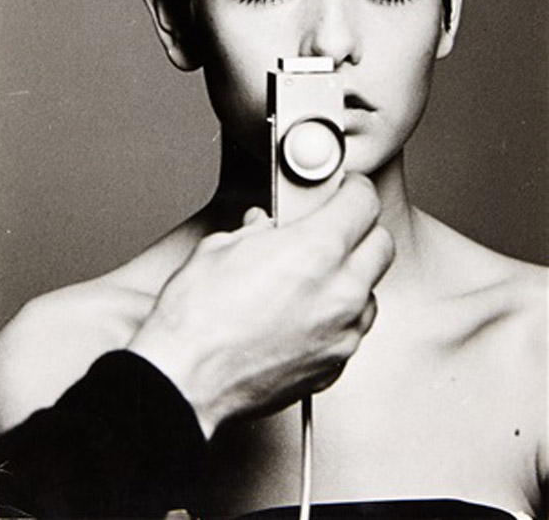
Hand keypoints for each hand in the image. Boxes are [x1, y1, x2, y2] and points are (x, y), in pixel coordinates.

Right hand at [129, 173, 392, 437]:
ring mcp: (342, 332)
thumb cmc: (197, 320)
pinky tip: (308, 310)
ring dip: (352, 276)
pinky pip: (353, 328)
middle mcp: (340, 291)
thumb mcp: (221, 247)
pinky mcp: (334, 364)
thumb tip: (264, 228)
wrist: (185, 379)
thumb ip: (256, 231)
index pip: (364, 201)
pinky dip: (339, 314)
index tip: (346, 189)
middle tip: (336, 225)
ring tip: (316, 273)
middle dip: (361, 229)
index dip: (354, 188)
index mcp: (316, 250)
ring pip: (372, 290)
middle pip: (381, 244)